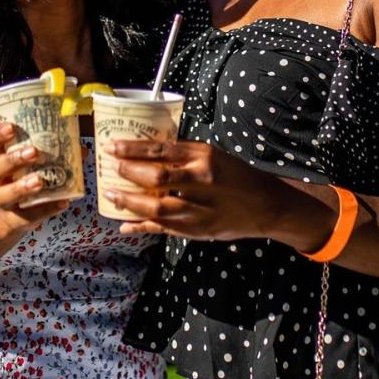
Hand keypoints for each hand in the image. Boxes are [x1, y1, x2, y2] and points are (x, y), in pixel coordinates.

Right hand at [0, 122, 70, 228]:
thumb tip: (81, 149)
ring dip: (20, 187)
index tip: (11, 127)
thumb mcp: (31, 163)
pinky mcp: (15, 218)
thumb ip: (53, 153)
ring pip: (2, 194)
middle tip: (33, 152)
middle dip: (12, 159)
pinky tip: (62, 202)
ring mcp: (2, 199)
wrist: (11, 215)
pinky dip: (47, 209)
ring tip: (39, 181)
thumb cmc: (23, 179)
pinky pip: (28, 215)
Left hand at [103, 138, 321, 243]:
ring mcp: (199, 209)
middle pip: (156, 178)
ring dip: (129, 202)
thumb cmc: (237, 176)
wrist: (266, 206)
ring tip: (111, 195)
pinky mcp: (197, 230)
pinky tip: (125, 224)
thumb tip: (148, 153)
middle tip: (112, 169)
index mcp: (205, 157)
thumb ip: (184, 155)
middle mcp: (201, 181)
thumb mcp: (214, 156)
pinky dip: (141, 227)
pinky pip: (163, 229)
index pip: (161, 150)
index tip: (112, 147)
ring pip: (156, 207)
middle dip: (129, 173)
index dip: (133, 149)